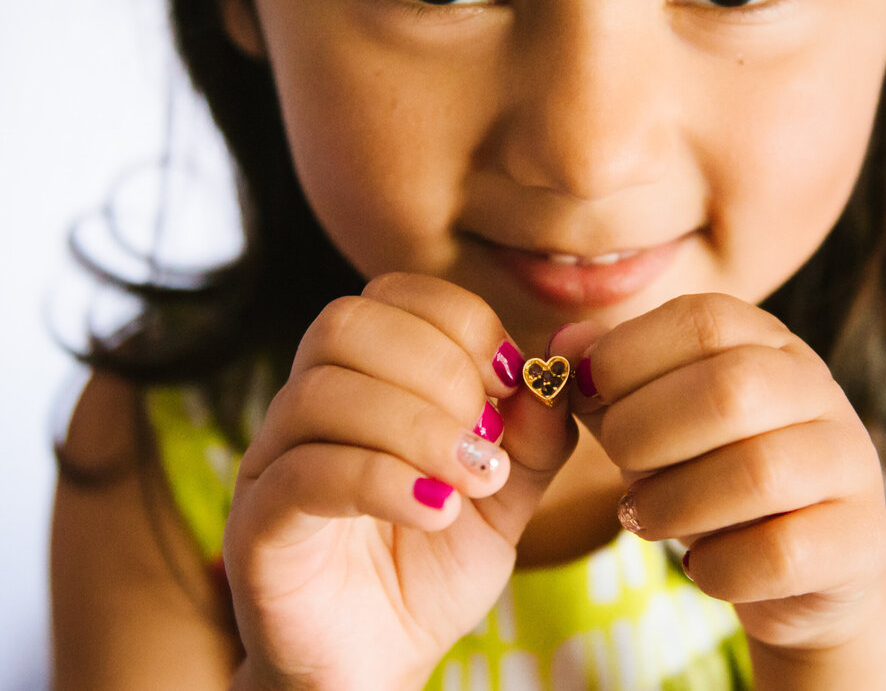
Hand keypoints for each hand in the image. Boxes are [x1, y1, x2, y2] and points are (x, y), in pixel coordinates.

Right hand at [223, 274, 576, 690]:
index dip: (463, 323)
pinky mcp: (258, 525)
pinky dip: (385, 481)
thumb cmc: (433, 563)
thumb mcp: (506, 492)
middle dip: (437, 368)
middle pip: (345, 323)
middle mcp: (308, 404)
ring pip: (323, 393)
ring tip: (474, 480)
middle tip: (489, 436)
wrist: (376, 661)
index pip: (396, 294)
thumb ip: (536, 428)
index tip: (512, 381)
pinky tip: (437, 511)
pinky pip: (307, 474)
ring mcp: (273, 461)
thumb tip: (566, 351)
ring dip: (418, 429)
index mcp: (364, 376)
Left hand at [566, 293, 885, 653]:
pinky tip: (700, 566)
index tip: (589, 398)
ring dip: (674, 503)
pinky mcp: (860, 540)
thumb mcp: (655, 416)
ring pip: (758, 474)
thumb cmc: (710, 471)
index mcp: (765, 339)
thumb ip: (608, 381)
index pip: (701, 319)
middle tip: (619, 465)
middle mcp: (818, 387)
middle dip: (646, 433)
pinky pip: (782, 554)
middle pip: (731, 390)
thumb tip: (563, 344)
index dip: (627, 357)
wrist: (799, 566)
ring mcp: (850, 461)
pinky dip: (718, 566)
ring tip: (643, 517)